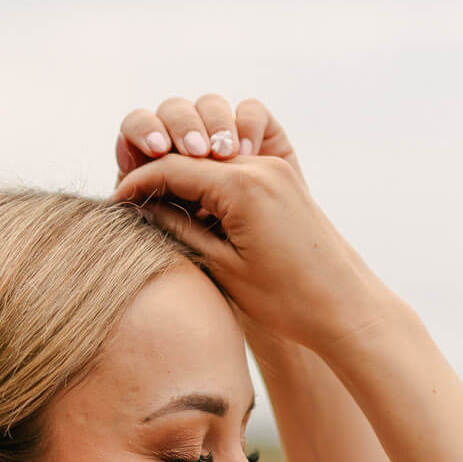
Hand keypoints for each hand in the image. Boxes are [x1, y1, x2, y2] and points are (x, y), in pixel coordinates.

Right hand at [110, 95, 390, 354]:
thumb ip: (180, 229)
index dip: (139, 185)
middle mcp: (261, 165)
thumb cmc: (286, 299)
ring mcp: (276, 169)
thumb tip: (144, 207)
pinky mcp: (285, 179)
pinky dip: (211, 182)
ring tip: (167, 208)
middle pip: (191, 154)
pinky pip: (235, 169)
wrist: (345, 306)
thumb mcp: (222, 267)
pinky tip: (198, 209)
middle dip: (159, 174)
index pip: (172, 169)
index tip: (117, 205)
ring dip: (186, 175)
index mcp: (242, 185)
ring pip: (213, 158)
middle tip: (136, 204)